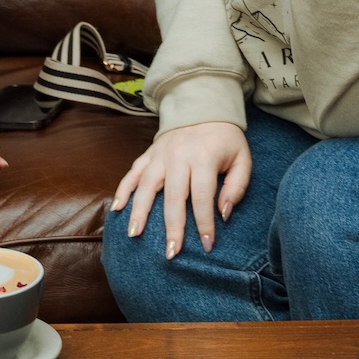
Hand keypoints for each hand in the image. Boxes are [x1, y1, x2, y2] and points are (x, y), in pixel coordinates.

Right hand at [111, 122, 251, 257]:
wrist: (203, 106)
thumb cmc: (225, 138)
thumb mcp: (242, 159)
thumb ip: (236, 187)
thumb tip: (223, 214)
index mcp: (204, 157)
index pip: (203, 197)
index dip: (204, 223)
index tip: (207, 245)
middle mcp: (178, 156)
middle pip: (173, 197)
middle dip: (172, 227)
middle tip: (171, 253)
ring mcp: (160, 154)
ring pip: (146, 186)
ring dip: (140, 211)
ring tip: (134, 235)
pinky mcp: (148, 153)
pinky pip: (132, 173)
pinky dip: (123, 190)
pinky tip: (117, 209)